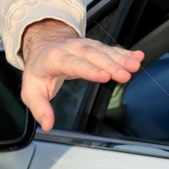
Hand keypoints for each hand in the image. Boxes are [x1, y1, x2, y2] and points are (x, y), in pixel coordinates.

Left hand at [18, 18, 144, 130]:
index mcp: (55, 58)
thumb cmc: (39, 69)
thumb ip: (39, 108)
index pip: (73, 64)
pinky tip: (138, 56)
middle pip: (93, 56)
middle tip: (125, 75)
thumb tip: (47, 124)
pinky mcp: (96, 47)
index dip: (89, 70)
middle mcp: (73, 49)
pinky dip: (125, 53)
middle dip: (110, 65)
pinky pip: (111, 49)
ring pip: (104, 51)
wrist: (44, 44)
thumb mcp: (31, 90)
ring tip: (135, 65)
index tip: (104, 76)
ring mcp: (86, 46)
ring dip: (121, 58)